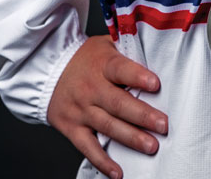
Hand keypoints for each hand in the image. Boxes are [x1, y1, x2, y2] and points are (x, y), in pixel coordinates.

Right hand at [49, 35, 168, 178]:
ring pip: (107, 126)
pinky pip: (88, 147)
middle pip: (118, 103)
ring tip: (151, 146)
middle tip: (163, 125)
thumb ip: (128, 50)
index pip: (120, 69)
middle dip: (142, 115)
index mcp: (102, 64)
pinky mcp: (72, 128)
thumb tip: (157, 52)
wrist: (47, 71)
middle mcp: (91, 88)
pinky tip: (118, 172)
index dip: (137, 76)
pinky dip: (103, 161)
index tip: (155, 84)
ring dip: (131, 138)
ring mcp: (81, 110)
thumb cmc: (85, 59)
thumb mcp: (105, 45)